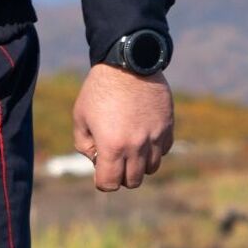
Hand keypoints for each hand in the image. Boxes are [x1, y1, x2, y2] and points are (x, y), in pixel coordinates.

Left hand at [73, 65, 173, 191]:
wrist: (127, 63)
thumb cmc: (99, 90)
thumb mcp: (80, 117)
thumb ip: (84, 144)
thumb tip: (97, 160)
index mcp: (112, 146)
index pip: (109, 183)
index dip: (102, 182)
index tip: (100, 172)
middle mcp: (136, 146)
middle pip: (132, 181)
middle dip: (121, 175)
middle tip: (114, 160)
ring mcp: (155, 137)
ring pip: (151, 168)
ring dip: (139, 164)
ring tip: (128, 148)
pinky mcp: (167, 127)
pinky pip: (163, 151)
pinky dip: (153, 150)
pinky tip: (142, 137)